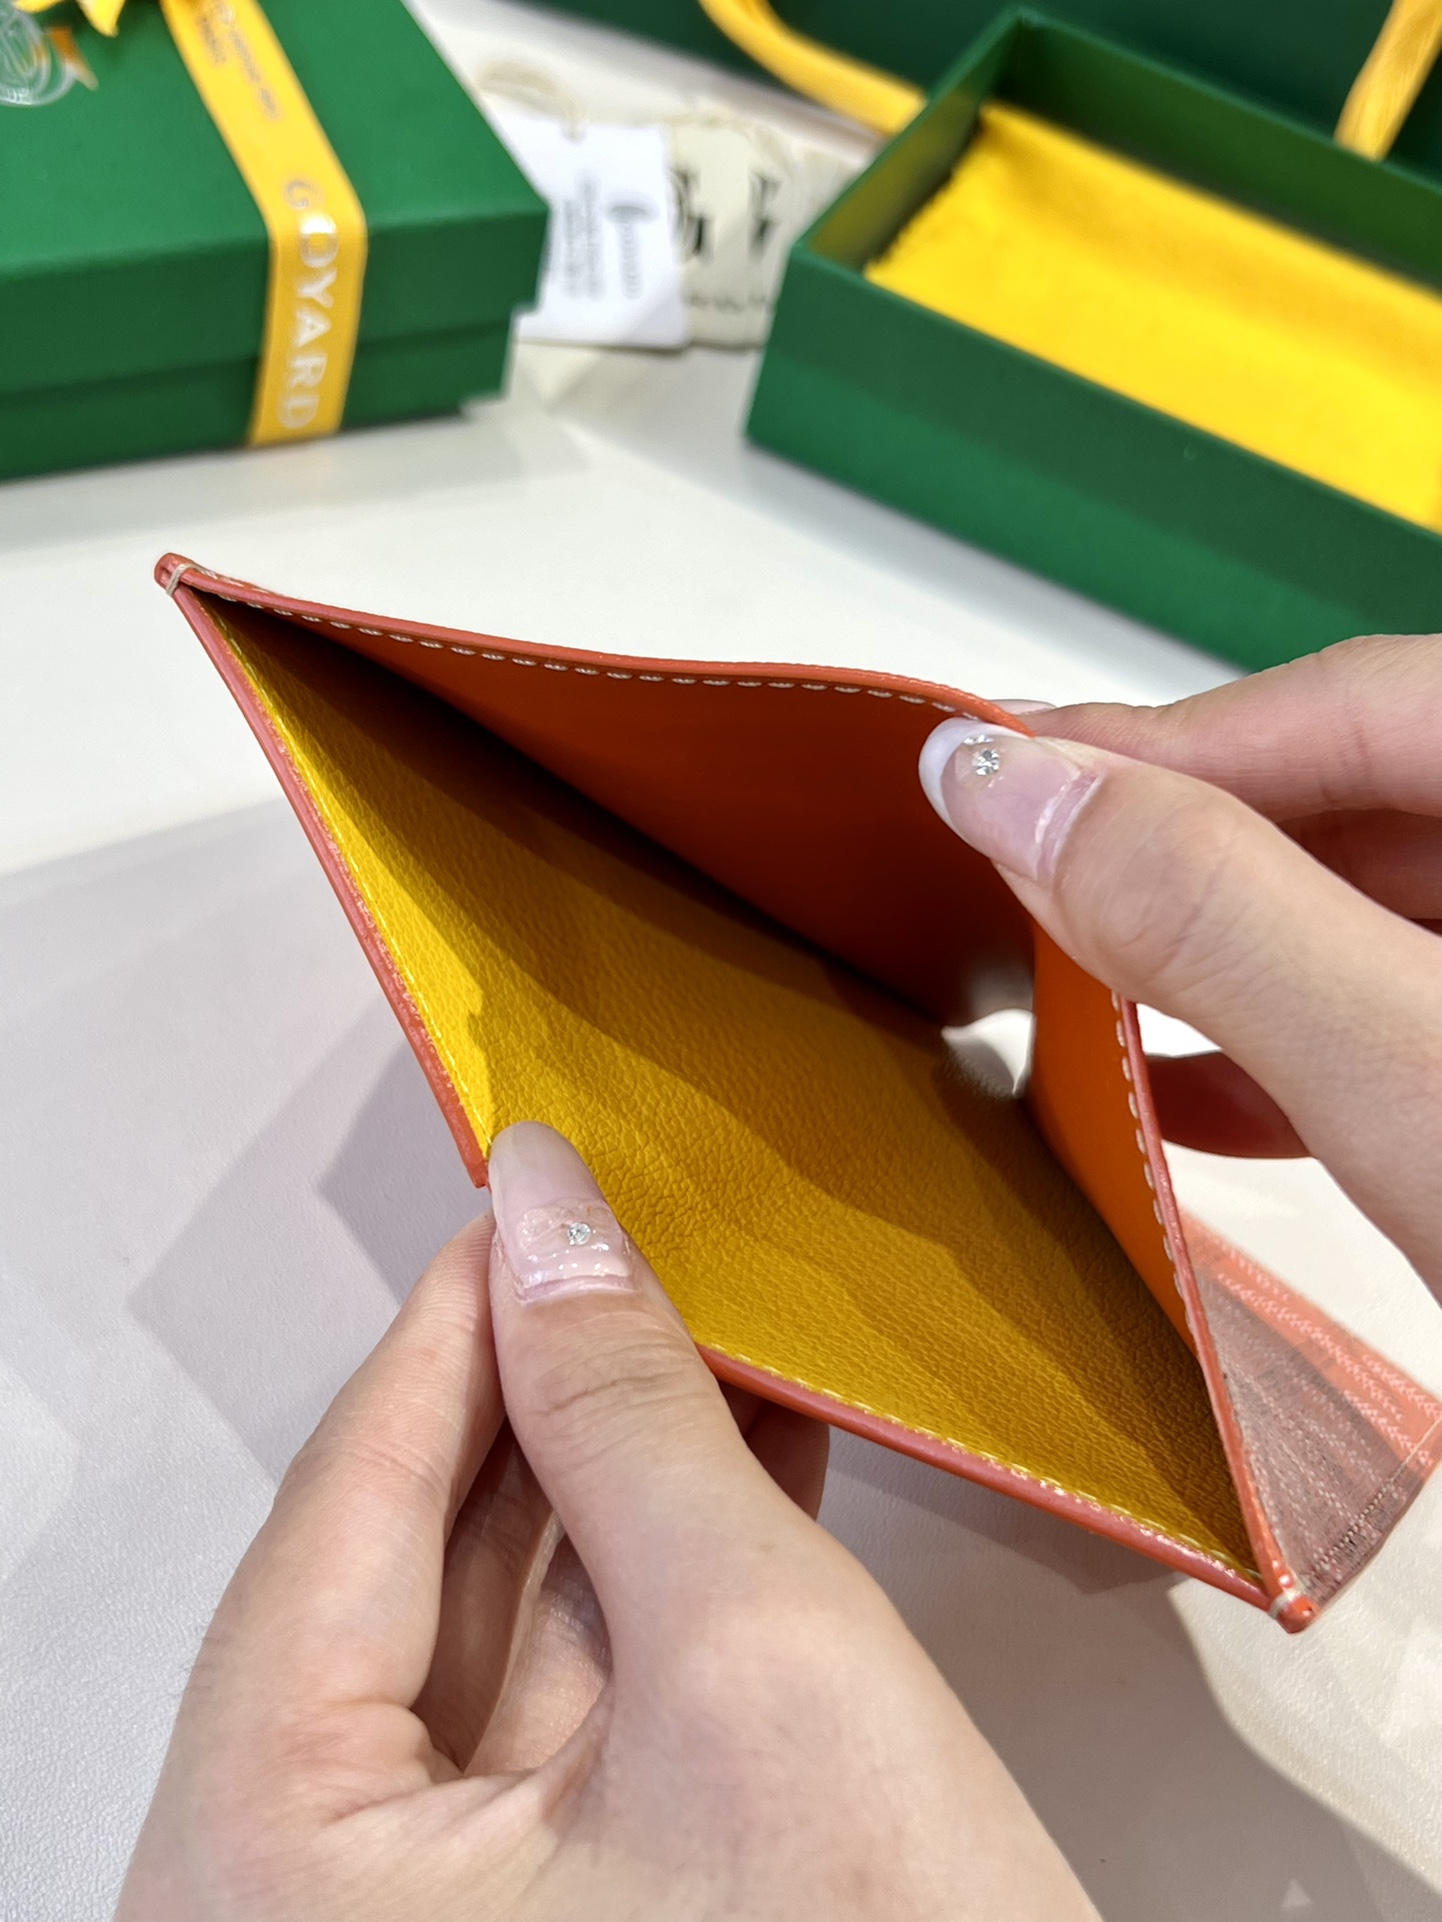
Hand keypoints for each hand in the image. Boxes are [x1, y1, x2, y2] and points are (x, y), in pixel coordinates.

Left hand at [117, 1122, 1097, 1920]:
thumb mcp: (753, 1662)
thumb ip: (630, 1417)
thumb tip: (551, 1214)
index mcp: (267, 1878)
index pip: (341, 1511)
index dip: (450, 1325)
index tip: (528, 1187)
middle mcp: (293, 1917)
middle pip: (408, 1576)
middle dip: (539, 1399)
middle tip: (625, 1245)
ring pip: (490, 1642)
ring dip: (605, 1484)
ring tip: (691, 1328)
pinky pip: (553, 1720)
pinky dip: (640, 1591)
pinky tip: (721, 1463)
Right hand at [919, 633, 1441, 1294]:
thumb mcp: (1407, 1067)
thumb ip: (1220, 918)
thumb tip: (1016, 792)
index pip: (1339, 705)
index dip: (1150, 743)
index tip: (980, 770)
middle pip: (1341, 803)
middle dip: (1165, 844)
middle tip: (1001, 867)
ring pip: (1353, 917)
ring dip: (1205, 950)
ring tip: (1063, 971)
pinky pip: (1385, 1026)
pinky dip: (1277, 1057)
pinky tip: (1174, 1096)